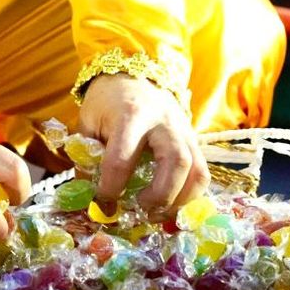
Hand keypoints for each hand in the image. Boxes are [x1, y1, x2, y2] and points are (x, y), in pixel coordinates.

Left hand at [79, 74, 207, 213]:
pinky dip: (190, 195)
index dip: (111, 187)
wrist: (134, 76)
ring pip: (197, 170)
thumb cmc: (107, 102)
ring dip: (180, 200)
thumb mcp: (88, 122)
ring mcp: (184, 131)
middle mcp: (164, 122)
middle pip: (175, 162)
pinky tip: (171, 204)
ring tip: (157, 214)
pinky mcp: (194, 140)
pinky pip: (202, 172)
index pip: (122, 158)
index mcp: (131, 115)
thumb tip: (88, 197)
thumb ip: (86, 156)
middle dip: (160, 195)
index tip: (102, 203)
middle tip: (140, 211)